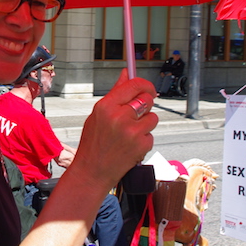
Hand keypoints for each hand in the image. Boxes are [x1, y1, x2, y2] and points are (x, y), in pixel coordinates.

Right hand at [72, 69, 157, 190]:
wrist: (92, 172)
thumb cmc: (93, 143)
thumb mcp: (97, 115)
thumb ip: (115, 94)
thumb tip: (126, 73)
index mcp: (106, 106)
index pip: (134, 84)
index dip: (145, 84)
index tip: (148, 88)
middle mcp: (119, 117)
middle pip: (147, 99)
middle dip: (146, 104)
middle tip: (138, 113)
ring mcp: (132, 132)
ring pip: (153, 118)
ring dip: (145, 124)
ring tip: (129, 133)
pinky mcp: (141, 146)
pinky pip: (151, 135)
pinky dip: (144, 140)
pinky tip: (130, 146)